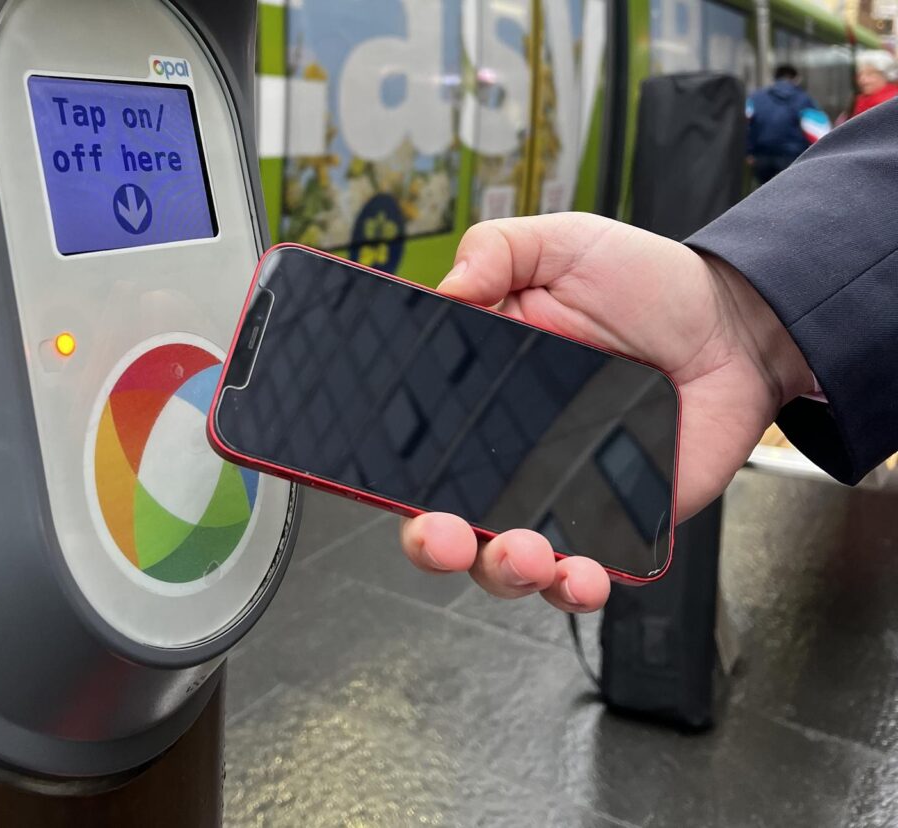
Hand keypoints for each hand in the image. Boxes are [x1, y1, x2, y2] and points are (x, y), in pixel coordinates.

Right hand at [400, 213, 812, 612]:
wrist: (733, 326)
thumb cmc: (647, 286)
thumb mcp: (565, 244)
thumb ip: (499, 250)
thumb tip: (446, 287)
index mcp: (481, 394)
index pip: (418, 446)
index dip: (395, 474)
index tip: (393, 480)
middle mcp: (510, 454)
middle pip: (449, 519)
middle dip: (436, 543)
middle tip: (447, 537)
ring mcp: (559, 492)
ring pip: (507, 562)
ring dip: (505, 571)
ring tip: (526, 554)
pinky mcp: (613, 524)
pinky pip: (582, 572)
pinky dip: (575, 588)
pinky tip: (581, 577)